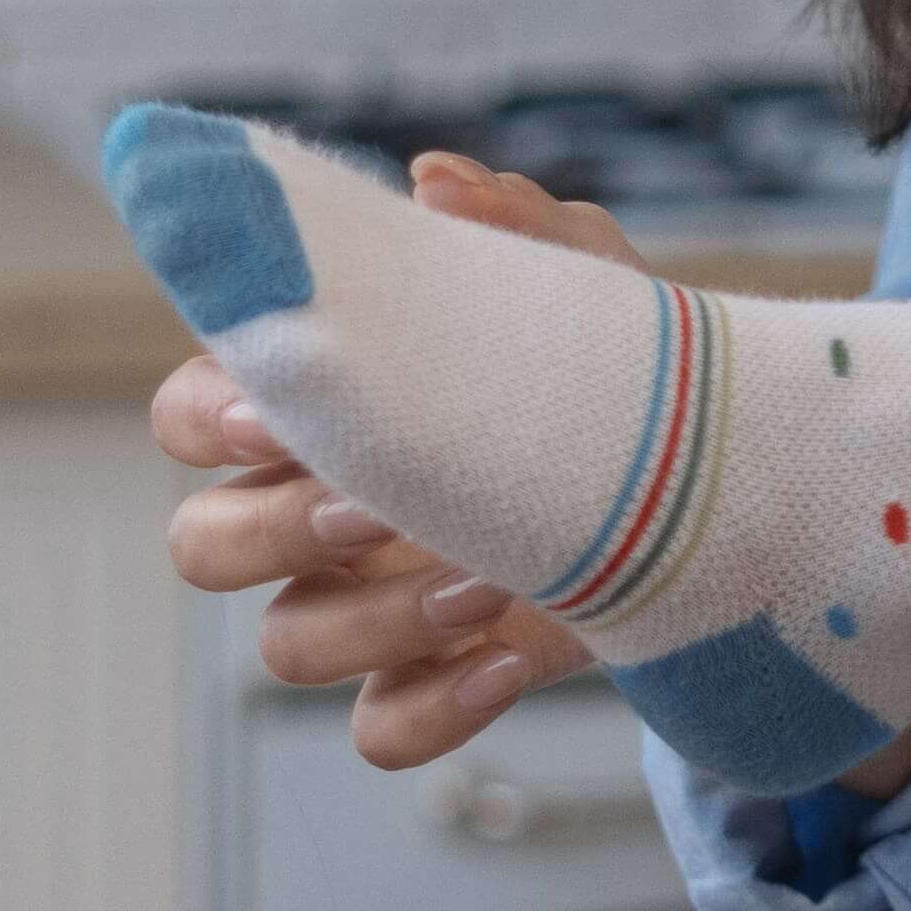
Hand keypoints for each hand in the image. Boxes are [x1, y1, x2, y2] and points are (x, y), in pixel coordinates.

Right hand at [155, 150, 616, 769]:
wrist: (723, 494)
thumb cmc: (616, 379)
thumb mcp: (588, 290)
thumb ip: (513, 230)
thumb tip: (439, 180)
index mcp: (325, 411)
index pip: (187, 416)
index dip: (209, 423)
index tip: (281, 416)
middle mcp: (321, 512)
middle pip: (200, 548)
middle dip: (278, 532)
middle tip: (379, 508)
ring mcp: (372, 607)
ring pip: (283, 646)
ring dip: (372, 623)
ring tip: (486, 579)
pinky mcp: (436, 679)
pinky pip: (378, 730)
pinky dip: (431, 708)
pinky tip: (510, 658)